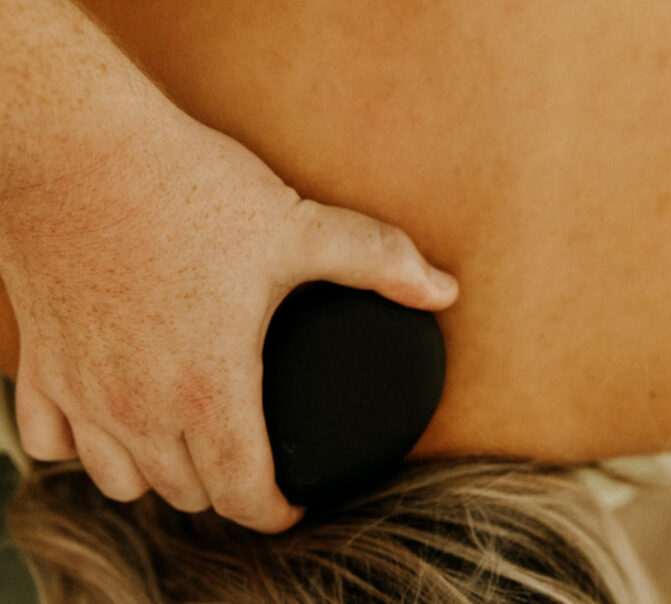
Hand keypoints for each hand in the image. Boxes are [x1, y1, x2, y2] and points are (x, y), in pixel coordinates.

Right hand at [0, 115, 457, 532]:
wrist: (78, 148)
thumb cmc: (186, 190)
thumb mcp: (297, 227)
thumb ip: (378, 261)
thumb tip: (444, 289)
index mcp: (209, 391)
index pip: (245, 497)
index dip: (277, 512)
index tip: (293, 502)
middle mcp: (139, 410)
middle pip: (189, 495)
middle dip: (229, 491)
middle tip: (255, 464)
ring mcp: (82, 393)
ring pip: (120, 482)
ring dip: (161, 476)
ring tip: (191, 445)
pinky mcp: (40, 365)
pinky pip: (48, 444)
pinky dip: (84, 447)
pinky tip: (111, 419)